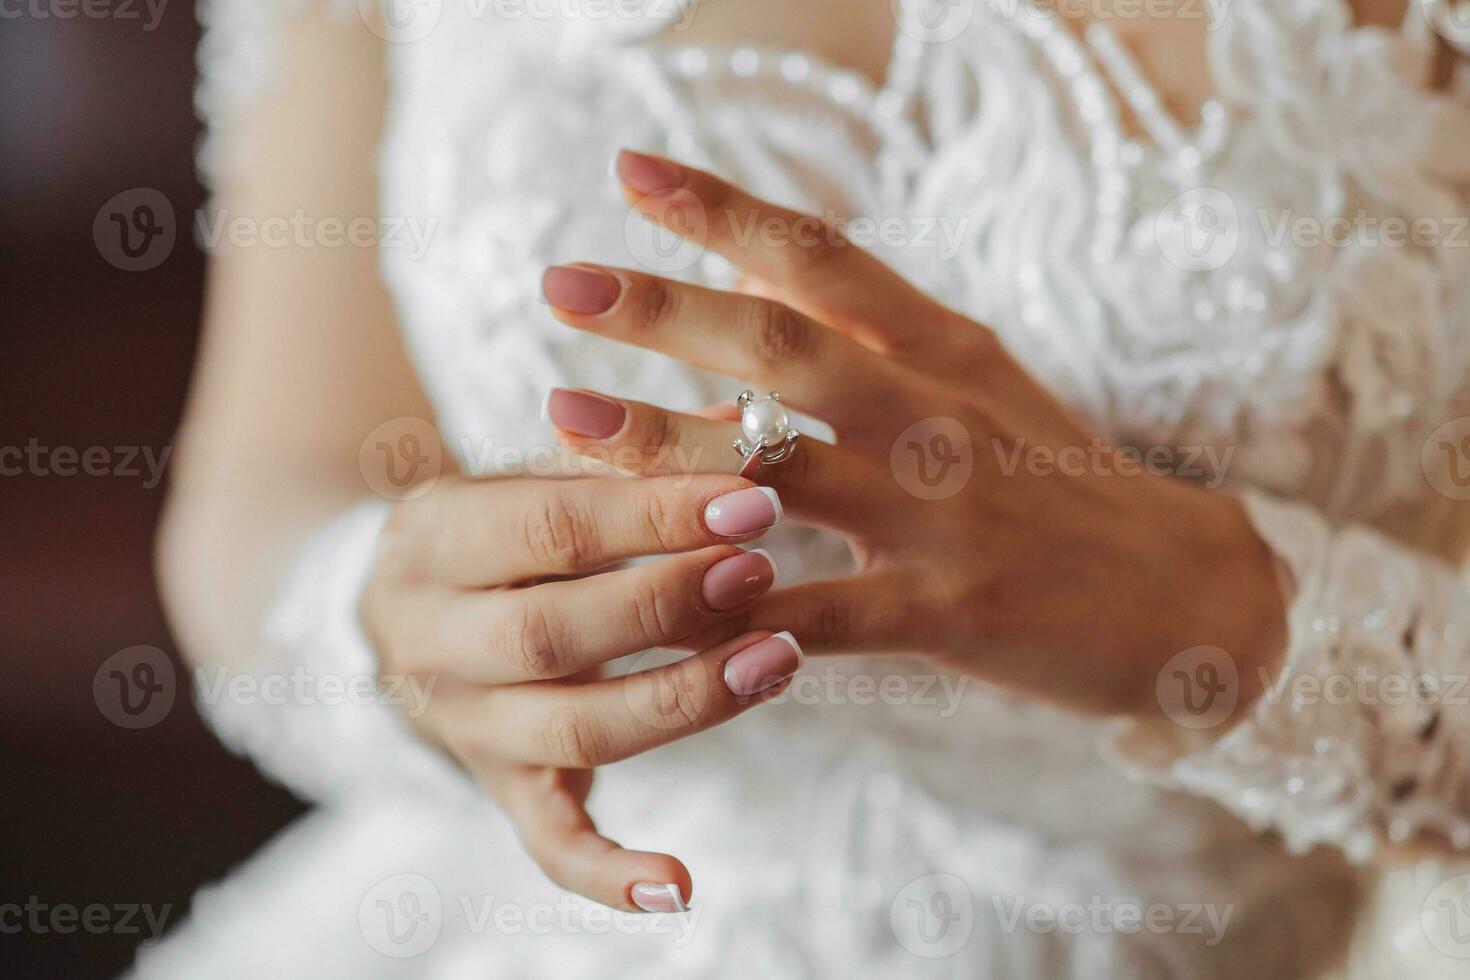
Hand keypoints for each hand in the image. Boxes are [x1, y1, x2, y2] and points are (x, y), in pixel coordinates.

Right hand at [361, 472, 801, 910]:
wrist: (400, 612)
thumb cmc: (497, 530)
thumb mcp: (533, 475)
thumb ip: (630, 454)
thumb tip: (752, 425)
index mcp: (433, 539)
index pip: (547, 528)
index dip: (653, 516)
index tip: (752, 496)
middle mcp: (433, 640)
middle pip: (551, 636)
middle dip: (667, 603)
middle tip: (762, 571)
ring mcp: (466, 726)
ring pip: (571, 732)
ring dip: (683, 700)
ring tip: (781, 657)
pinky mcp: (501, 789)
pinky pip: (548, 845)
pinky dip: (610, 874)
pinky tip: (681, 885)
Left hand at [537, 150, 1286, 717]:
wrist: (1184, 589)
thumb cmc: (1056, 479)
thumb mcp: (974, 384)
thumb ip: (865, 341)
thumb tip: (746, 298)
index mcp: (941, 349)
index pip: (822, 257)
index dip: (721, 208)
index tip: (629, 168)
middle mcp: (936, 414)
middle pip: (785, 347)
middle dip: (667, 308)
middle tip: (561, 281)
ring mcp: (940, 513)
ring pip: (784, 469)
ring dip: (666, 446)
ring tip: (565, 418)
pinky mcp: (945, 611)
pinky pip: (815, 612)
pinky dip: (734, 608)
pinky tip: (654, 607)